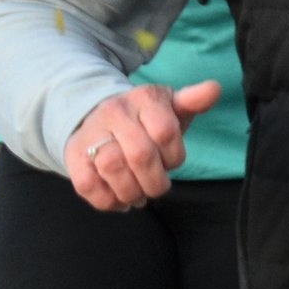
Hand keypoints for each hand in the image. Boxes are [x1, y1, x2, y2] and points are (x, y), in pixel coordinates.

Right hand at [64, 80, 219, 210]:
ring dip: (131, 192)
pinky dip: (108, 201)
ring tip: (139, 195)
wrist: (98, 117)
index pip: (166, 133)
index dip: (174, 157)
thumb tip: (214, 88)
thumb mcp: (172, 107)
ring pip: (113, 169)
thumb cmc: (146, 119)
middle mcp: (115, 111)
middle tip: (158, 187)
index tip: (171, 162)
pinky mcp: (73, 155)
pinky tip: (120, 200)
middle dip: (155, 181)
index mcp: (144, 98)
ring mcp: (91, 133)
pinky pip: (88, 185)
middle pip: (140, 155)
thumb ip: (193, 101)